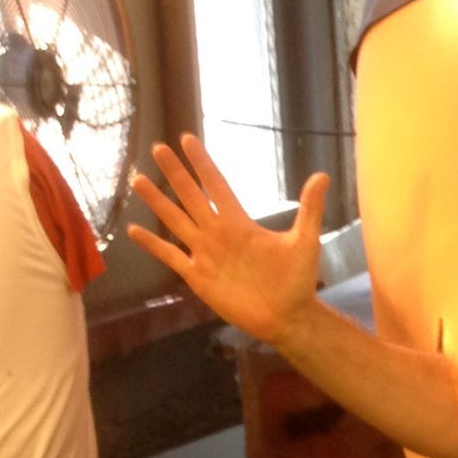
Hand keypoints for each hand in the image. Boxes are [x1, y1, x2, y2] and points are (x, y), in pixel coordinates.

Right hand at [127, 137, 327, 344]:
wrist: (287, 316)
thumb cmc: (297, 280)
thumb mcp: (305, 241)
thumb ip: (309, 209)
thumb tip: (322, 176)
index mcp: (240, 222)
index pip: (216, 185)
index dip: (202, 164)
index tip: (187, 140)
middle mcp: (218, 233)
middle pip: (191, 196)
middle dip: (175, 173)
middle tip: (158, 148)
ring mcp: (205, 254)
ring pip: (176, 221)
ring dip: (158, 201)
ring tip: (139, 180)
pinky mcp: (197, 277)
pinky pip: (170, 256)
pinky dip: (153, 244)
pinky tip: (135, 230)